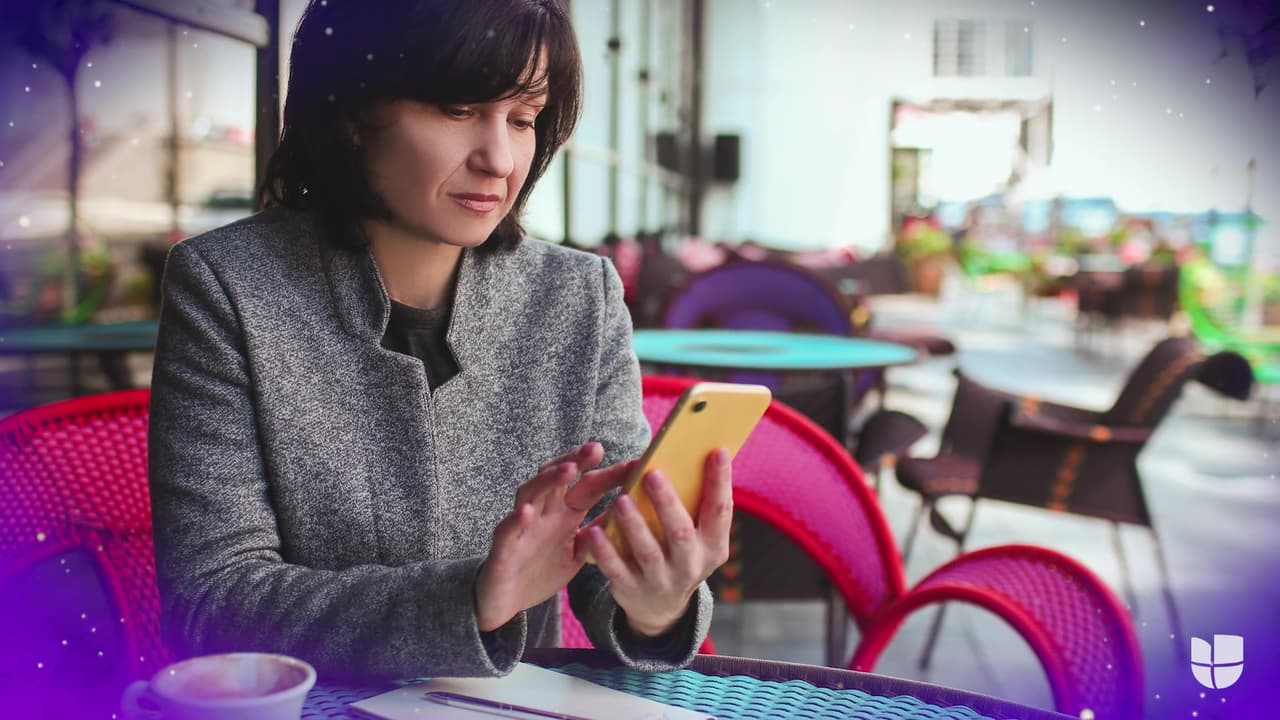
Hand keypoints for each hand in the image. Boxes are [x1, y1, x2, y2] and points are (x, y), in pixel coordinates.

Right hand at [474, 443, 633, 631]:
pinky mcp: (503, 547)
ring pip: (530, 493)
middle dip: (575, 461)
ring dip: (548, 480)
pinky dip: (515, 519)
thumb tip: (633, 517)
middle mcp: (543, 512)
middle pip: (556, 477)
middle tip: (596, 449)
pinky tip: (526, 512)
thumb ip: (599, 533)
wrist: (508, 602)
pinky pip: (507, 529)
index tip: (635, 464)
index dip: (609, 474)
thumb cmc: (542, 570)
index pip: (588, 485)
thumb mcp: (579, 552)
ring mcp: (522, 526)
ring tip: (567, 470)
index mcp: (564, 513)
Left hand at [578, 448, 732, 637]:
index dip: (720, 481)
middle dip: (667, 503)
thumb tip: (698, 452)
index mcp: (713, 546)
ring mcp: (661, 581)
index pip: (721, 510)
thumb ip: (698, 506)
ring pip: (647, 551)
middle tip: (652, 473)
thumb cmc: (680, 553)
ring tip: (621, 499)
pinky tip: (593, 531)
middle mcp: (691, 565)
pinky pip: (616, 570)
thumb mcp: (699, 537)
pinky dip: (604, 551)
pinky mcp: (631, 590)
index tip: (717, 450)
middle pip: (680, 532)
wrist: (661, 608)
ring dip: (634, 524)